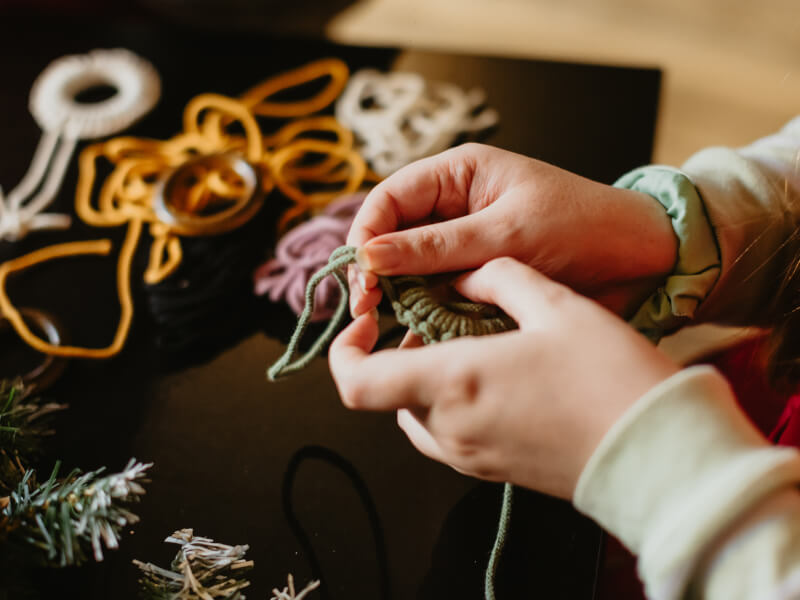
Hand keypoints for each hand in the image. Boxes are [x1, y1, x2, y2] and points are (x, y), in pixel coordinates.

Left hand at [329, 257, 678, 498]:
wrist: (657, 454)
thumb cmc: (609, 376)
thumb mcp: (555, 304)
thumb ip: (498, 280)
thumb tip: (467, 278)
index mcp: (453, 382)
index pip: (355, 382)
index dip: (345, 350)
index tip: (368, 321)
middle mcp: (450, 427)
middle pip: (388, 391)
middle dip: (398, 352)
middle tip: (434, 320)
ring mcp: (470, 456)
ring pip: (416, 413)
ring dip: (423, 377)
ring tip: (465, 343)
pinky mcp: (492, 470)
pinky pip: (446, 434)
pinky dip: (449, 402)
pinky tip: (492, 375)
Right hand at [348, 143, 676, 318]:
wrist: (640, 259)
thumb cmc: (582, 226)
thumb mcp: (506, 233)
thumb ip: (437, 247)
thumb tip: (370, 256)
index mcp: (459, 174)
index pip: (390, 198)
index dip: (367, 234)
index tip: (362, 275)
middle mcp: (454, 206)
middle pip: (393, 234)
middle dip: (377, 269)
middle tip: (367, 309)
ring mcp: (464, 244)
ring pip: (412, 268)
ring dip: (399, 294)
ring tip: (386, 324)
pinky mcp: (477, 276)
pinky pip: (438, 292)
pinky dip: (426, 312)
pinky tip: (417, 333)